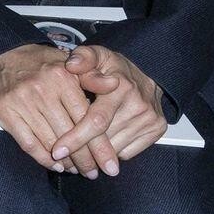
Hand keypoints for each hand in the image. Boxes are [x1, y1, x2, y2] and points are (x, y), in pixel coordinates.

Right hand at [0, 43, 98, 173]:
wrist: (4, 54)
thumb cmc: (43, 64)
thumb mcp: (70, 64)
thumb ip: (93, 77)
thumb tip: (115, 84)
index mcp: (62, 78)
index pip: (86, 119)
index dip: (100, 145)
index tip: (111, 164)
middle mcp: (42, 89)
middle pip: (70, 134)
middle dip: (85, 159)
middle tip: (94, 173)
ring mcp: (22, 102)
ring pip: (51, 142)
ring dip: (67, 162)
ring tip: (77, 170)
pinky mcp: (6, 113)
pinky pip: (29, 144)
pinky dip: (44, 159)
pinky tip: (55, 165)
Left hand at [51, 45, 167, 168]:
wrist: (147, 75)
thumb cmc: (113, 69)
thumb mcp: (96, 56)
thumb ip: (82, 58)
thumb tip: (71, 65)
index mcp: (120, 87)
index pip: (96, 120)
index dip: (75, 138)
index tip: (57, 151)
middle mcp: (138, 105)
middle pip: (104, 139)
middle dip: (81, 150)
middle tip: (62, 158)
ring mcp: (149, 119)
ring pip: (115, 149)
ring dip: (95, 154)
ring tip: (80, 148)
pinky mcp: (156, 130)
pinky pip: (127, 152)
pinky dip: (111, 152)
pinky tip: (102, 144)